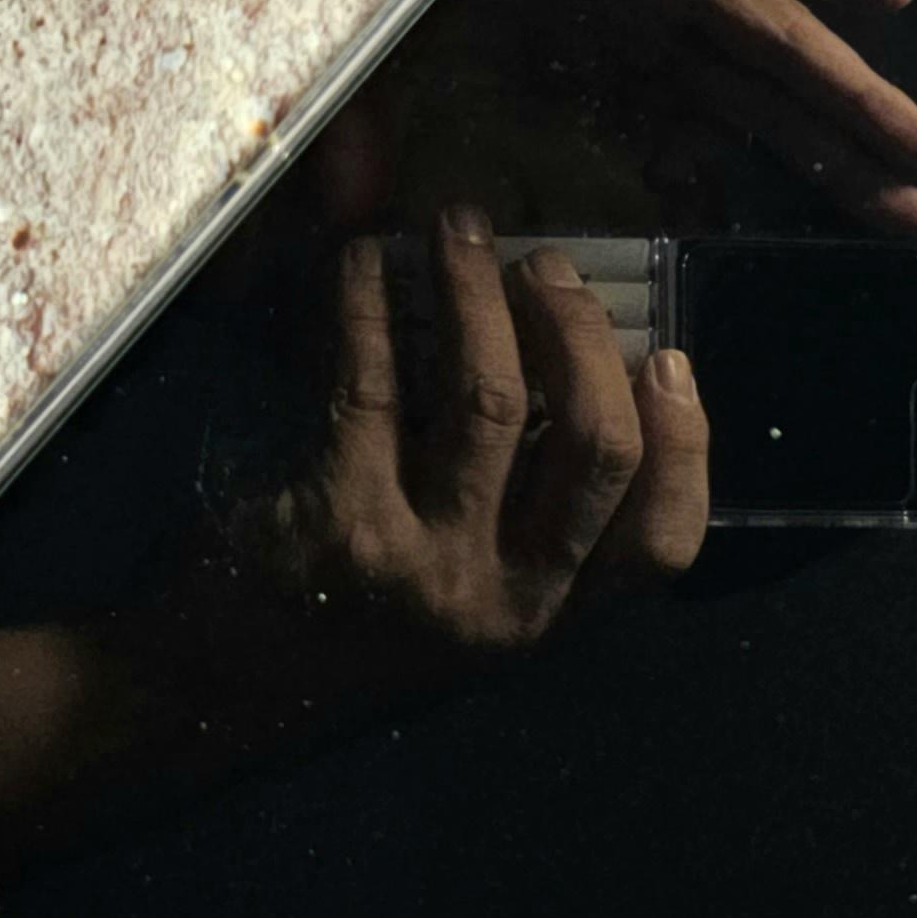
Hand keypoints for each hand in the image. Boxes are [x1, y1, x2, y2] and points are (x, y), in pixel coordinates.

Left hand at [261, 205, 708, 652]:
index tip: (667, 359)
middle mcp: (506, 598)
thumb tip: (580, 359)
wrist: (231, 687)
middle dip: (580, 333)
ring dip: (478, 292)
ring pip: (490, 399)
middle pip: (594, 446)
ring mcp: (425, 563)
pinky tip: (367, 261)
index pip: (663, 539)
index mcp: (555, 612)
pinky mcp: (342, 521)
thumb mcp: (480, 600)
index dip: (685, 442)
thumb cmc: (369, 621)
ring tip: (461, 230)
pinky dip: (371, 307)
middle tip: (548, 267)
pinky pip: (374, 386)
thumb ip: (541, 517)